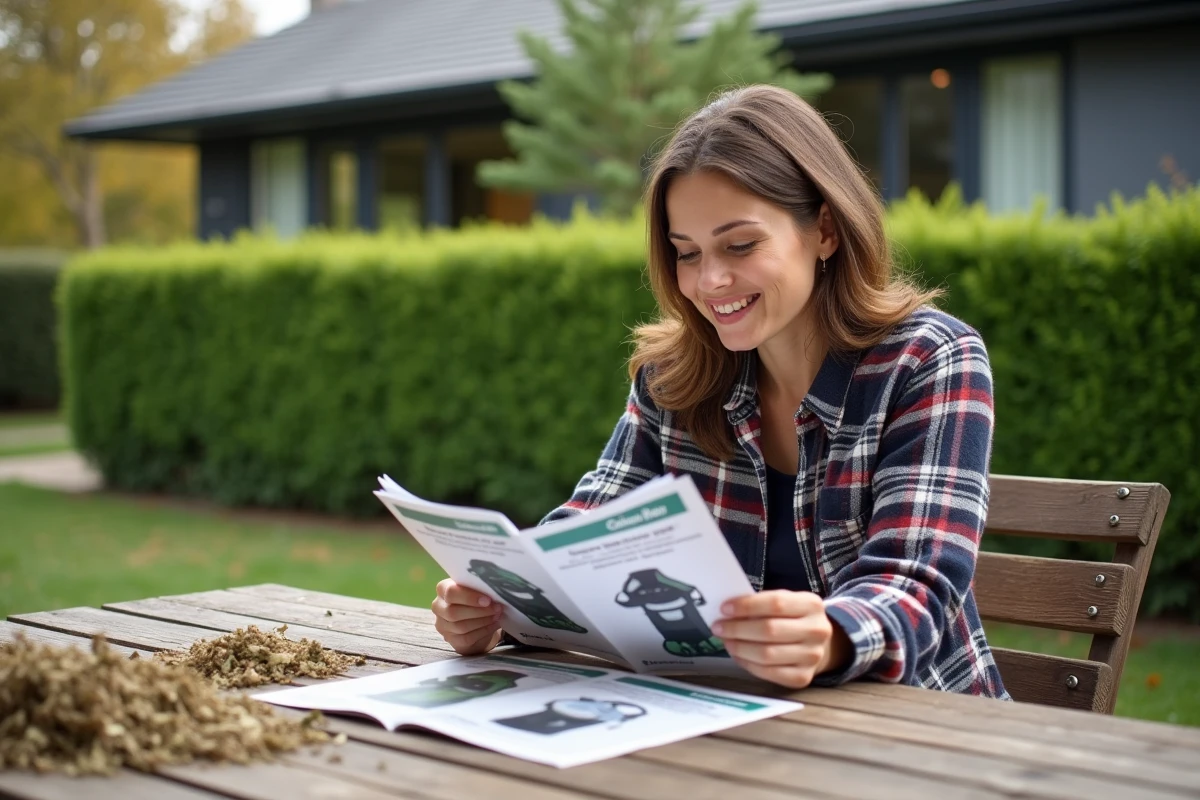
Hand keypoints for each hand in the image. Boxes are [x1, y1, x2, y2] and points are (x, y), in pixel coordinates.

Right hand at [432, 579, 504, 654]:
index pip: (451, 592)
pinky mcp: (451, 640)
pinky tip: (494, 624)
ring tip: (497, 615)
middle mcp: (438, 607)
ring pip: (461, 626)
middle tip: (497, 608)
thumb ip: (479, 587)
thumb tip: (494, 590)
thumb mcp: (475, 589)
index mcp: (442, 589)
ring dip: (483, 621)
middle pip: (453, 612)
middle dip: (479, 611)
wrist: (475, 619)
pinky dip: (484, 631)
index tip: (488, 599)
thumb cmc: (475, 598)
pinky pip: (466, 638)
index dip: (469, 597)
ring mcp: (442, 625)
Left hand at [712, 590, 851, 688]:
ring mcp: (812, 657)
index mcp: (812, 605)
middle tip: (718, 627)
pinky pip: (768, 673)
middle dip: (737, 628)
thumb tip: (727, 611)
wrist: (820, 645)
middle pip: (769, 630)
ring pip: (767, 654)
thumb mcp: (786, 602)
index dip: (747, 606)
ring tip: (725, 641)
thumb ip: (761, 603)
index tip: (724, 608)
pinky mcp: (803, 677)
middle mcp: (817, 631)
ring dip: (739, 647)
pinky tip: (737, 655)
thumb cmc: (793, 618)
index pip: (775, 603)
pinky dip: (747, 664)